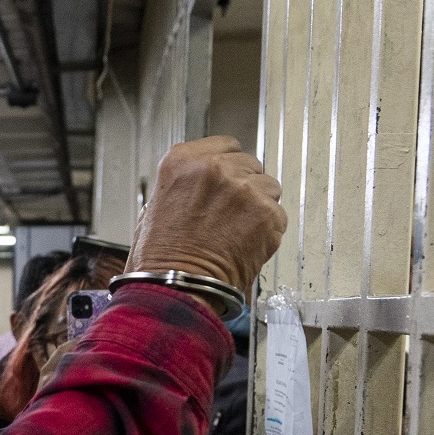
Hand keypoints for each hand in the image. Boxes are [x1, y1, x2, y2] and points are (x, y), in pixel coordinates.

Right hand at [127, 136, 285, 299]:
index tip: (227, 180)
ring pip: (269, 187)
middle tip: (231, 214)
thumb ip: (185, 186)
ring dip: (259, 207)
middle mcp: (214, 168)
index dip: (229, 166)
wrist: (176, 289)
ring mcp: (243, 190)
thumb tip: (204, 186)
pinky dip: (268, 231)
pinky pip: (278, 215)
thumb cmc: (160, 259)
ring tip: (238, 231)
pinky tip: (246, 244)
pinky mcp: (266, 213)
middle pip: (250, 164)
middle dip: (244, 187)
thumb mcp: (155, 207)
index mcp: (182, 161)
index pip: (226, 145)